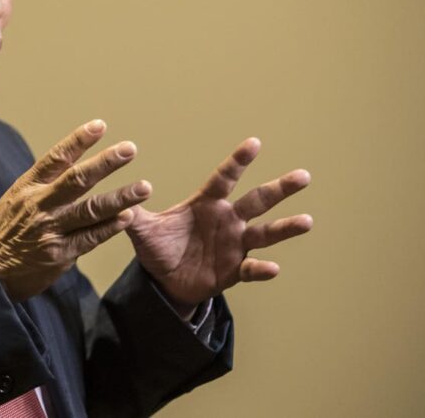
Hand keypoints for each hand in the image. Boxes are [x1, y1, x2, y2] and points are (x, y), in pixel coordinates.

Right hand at [0, 120, 152, 301]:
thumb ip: (43, 183)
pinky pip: (90, 238)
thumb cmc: (5, 232)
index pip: (56, 158)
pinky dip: (110, 227)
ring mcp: (50, 229)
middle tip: (129, 149)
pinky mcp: (59, 254)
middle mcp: (40, 204)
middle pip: (77, 179)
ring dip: (120, 198)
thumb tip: (72, 162)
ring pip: (90, 210)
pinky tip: (128, 217)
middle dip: (105, 162)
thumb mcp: (16, 199)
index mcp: (28, 187)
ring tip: (144, 187)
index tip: (100, 125)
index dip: (78, 140)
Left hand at [126, 138, 311, 315]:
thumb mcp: (142, 230)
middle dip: (279, 188)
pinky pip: (251, 269)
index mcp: (206, 204)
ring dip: (285, 228)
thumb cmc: (158, 247)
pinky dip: (261, 269)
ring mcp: (234, 245)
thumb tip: (117, 199)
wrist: (165, 282)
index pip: (224, 178)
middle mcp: (227, 220)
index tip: (255, 143)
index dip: (238, 162)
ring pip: (265, 233)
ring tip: (307, 221)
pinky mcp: (234, 270)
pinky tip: (273, 267)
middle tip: (304, 176)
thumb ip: (133, 213)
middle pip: (257, 201)